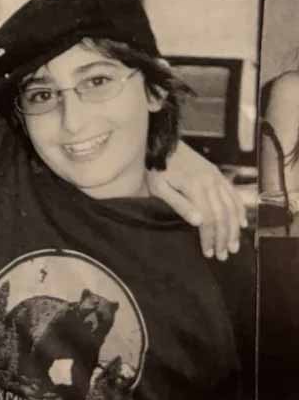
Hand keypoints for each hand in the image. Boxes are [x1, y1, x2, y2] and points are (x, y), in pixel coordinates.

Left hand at [149, 143, 246, 260]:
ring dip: (234, 228)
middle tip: (224, 255)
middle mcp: (211, 183)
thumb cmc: (157, 168)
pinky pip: (233, 194)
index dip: (210, 237)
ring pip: (232, 207)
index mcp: (195, 188)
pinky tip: (242, 223)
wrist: (163, 143)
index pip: (208, 219)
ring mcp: (216, 178)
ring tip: (233, 245)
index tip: (209, 253)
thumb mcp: (160, 188)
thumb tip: (198, 222)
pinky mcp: (218, 174)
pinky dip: (240, 210)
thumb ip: (179, 204)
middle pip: (223, 216)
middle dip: (224, 238)